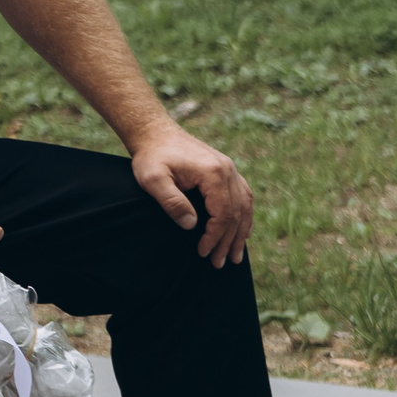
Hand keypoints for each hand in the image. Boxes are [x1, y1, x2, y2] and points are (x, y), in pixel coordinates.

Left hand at [130, 125, 252, 266]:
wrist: (155, 133)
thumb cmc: (152, 156)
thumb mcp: (152, 179)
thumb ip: (172, 202)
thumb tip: (192, 225)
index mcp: (214, 173)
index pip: (222, 213)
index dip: (214, 236)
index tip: (203, 253)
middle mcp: (228, 170)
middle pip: (236, 213)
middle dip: (228, 241)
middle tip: (218, 263)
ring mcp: (230, 169)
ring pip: (244, 206)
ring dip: (240, 233)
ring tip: (234, 256)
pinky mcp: (226, 170)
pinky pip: (243, 196)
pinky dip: (244, 216)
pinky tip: (242, 231)